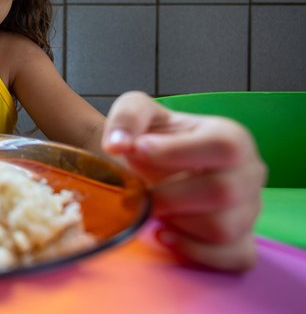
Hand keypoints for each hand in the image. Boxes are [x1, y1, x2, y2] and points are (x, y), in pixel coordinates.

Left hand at [102, 91, 266, 270]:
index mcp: (231, 137)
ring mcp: (249, 210)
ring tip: (154, 209)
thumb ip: (127, 117)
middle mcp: (249, 173)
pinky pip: (233, 257)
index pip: (223, 146)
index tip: (139, 150)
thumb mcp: (136, 111)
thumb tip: (117, 145)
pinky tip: (164, 234)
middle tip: (141, 193)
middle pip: (222, 192)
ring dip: (177, 223)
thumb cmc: (152, 136)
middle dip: (169, 196)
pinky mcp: (242, 241)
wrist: (152, 165)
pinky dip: (194, 251)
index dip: (177, 151)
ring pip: (223, 229)